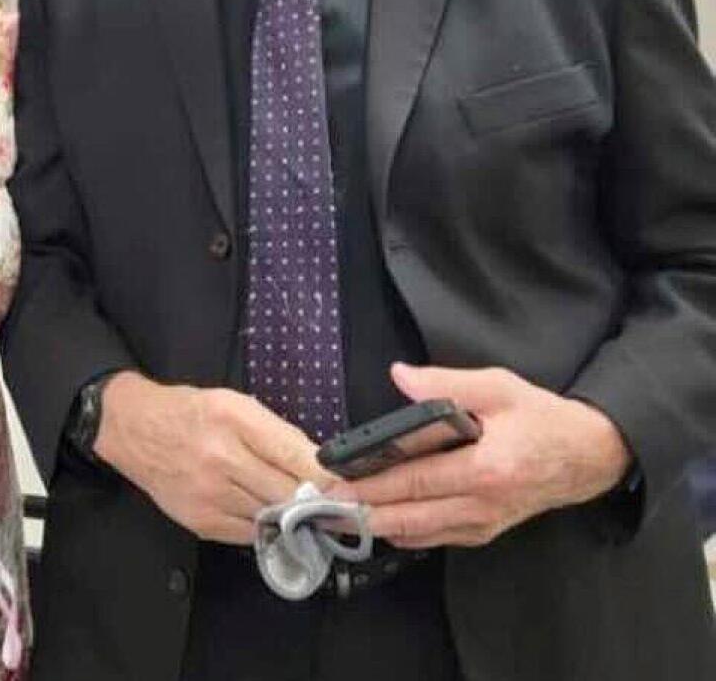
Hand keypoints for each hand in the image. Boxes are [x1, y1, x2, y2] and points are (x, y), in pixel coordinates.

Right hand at [94, 372, 335, 544]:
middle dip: (318, 501)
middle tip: (343, 508)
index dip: (328, 476)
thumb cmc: (189, 412)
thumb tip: (318, 464)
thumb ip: (275, 432)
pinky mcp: (201, 521)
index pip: (294, 454)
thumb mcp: (234, 403)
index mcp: (233, 418)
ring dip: (294, 516)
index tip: (351, 488)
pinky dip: (266, 525)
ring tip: (310, 512)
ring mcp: (210, 494)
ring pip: (272, 515)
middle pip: (288, 491)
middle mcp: (221, 458)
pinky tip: (272, 516)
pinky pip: (249, 532)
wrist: (135, 430)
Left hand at [329, 363, 632, 548]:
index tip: (338, 483)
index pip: (416, 481)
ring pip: (422, 533)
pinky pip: (438, 537)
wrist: (588, 455)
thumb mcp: (498, 386)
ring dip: (380, 526)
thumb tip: (401, 376)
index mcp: (486, 468)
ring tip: (341, 516)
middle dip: (364, 512)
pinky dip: (407, 532)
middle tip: (325, 507)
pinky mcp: (486, 530)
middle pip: (412, 516)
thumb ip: (446, 382)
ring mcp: (485, 523)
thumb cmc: (541, 418)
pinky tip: (382, 522)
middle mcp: (483, 504)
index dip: (373, 485)